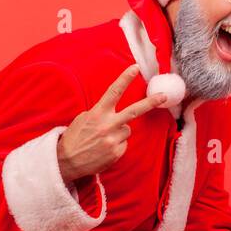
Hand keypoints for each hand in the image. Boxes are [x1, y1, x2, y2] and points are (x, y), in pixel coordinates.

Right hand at [57, 63, 167, 183]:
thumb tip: (114, 114)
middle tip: (164, 96)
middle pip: (134, 110)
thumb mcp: (83, 119)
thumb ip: (100, 113)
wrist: (67, 162)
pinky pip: (123, 144)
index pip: (114, 91)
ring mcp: (113, 140)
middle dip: (151, 102)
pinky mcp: (117, 153)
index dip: (125, 78)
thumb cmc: (74, 138)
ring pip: (127, 130)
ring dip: (118, 132)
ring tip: (103, 139)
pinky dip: (116, 145)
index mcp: (98, 113)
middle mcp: (108, 125)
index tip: (135, 67)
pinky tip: (104, 149)